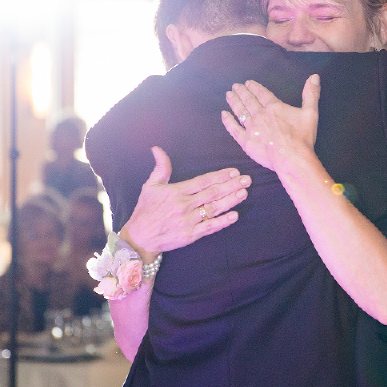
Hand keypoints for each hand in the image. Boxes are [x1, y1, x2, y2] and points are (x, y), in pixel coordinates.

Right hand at [123, 147, 249, 256]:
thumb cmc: (145, 210)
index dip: (220, 176)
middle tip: (247, 180)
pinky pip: (209, 227)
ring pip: (214, 209)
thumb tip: (157, 148)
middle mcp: (184, 205)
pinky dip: (222, 222)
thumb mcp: (150, 186)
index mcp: (176, 191)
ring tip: (244, 193)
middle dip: (231, 186)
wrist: (139, 237)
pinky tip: (234, 216)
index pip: (202, 181)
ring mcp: (188, 221)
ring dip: (230, 201)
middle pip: (212, 193)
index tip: (234, 172)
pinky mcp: (190, 235)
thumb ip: (160, 167)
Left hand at [222, 75, 319, 176]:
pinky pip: (234, 129)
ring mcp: (251, 128)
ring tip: (228, 95)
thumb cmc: (302, 137)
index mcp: (274, 107)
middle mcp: (260, 115)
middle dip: (241, 92)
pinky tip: (224, 114)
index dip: (254, 87)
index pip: (261, 94)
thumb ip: (311, 94)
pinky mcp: (246, 141)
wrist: (292, 159)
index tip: (248, 82)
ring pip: (240, 112)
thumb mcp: (310, 113)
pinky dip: (228, 121)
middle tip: (235, 86)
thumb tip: (314, 76)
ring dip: (234, 102)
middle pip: (248, 101)